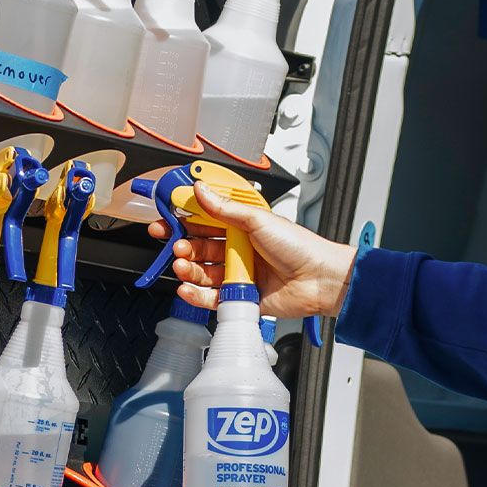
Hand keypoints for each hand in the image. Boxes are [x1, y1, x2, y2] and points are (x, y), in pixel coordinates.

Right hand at [160, 193, 356, 322]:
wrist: (319, 279)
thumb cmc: (299, 247)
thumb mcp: (258, 219)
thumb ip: (226, 208)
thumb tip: (201, 189)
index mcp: (242, 226)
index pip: (206, 220)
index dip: (185, 219)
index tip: (167, 217)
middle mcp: (239, 248)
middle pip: (200, 247)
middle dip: (184, 245)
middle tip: (176, 244)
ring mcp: (239, 273)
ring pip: (203, 272)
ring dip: (188, 268)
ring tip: (182, 265)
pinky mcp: (241, 296)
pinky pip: (212, 297)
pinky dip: (196, 294)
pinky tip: (187, 288)